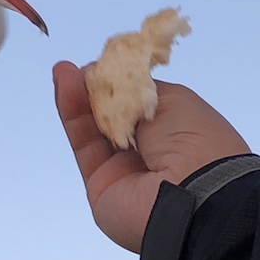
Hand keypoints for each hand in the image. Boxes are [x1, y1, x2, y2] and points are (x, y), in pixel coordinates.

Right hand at [53, 61, 250, 252]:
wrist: (196, 196)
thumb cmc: (196, 144)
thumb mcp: (171, 102)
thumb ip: (133, 90)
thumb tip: (104, 76)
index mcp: (177, 132)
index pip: (141, 102)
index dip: (123, 81)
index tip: (108, 63)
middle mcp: (151, 153)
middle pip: (114, 115)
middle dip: (97, 88)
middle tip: (80, 67)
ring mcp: (125, 170)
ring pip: (95, 129)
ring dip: (78, 97)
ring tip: (63, 70)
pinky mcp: (100, 185)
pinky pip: (84, 145)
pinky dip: (72, 114)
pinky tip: (64, 84)